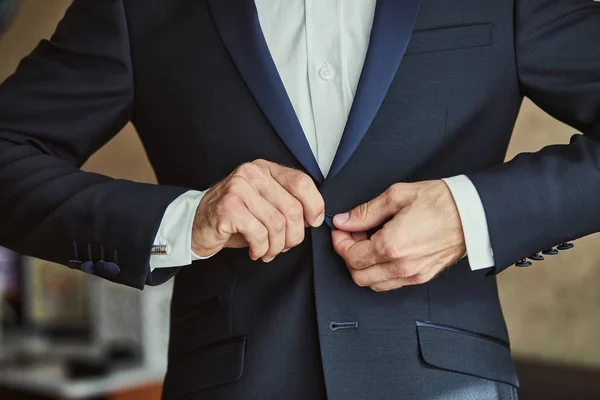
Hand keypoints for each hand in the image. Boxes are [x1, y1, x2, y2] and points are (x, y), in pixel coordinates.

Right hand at [192, 159, 324, 261]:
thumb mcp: (264, 204)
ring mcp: (239, 188)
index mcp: (265, 169)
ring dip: (276, 246)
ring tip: (268, 251)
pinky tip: (255, 251)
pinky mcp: (228, 207)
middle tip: (284, 246)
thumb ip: (288, 203)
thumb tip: (315, 217)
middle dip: (294, 236)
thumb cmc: (234, 217)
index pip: (302, 182)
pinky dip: (261, 249)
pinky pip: (259, 234)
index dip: (315, 205)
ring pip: (278, 224)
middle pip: (293, 208)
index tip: (313, 222)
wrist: (196, 224)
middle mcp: (252, 173)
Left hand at [331, 180, 465, 291]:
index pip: (351, 256)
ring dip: (363, 266)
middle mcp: (400, 266)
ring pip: (373, 284)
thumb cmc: (441, 202)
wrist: (474, 214)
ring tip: (369, 242)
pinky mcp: (422, 278)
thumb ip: (366, 211)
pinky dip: (379, 272)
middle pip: (357, 275)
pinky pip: (390, 284)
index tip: (341, 229)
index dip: (340, 243)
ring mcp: (412, 275)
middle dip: (349, 255)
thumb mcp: (398, 196)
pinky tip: (384, 252)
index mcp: (391, 245)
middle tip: (354, 235)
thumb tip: (344, 220)